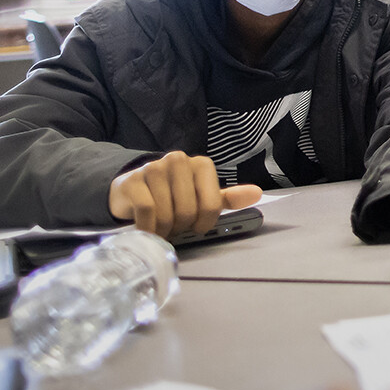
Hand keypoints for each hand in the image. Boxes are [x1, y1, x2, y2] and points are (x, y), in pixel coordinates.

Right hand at [109, 150, 261, 238]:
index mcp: (201, 164)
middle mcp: (178, 160)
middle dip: (181, 226)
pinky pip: (147, 212)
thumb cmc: (172, 196)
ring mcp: (154, 168)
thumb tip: (257, 193)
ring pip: (167, 214)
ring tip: (161, 226)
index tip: (197, 226)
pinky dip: (148, 227)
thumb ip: (228, 198)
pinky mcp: (132, 179)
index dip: (204, 223)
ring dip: (163, 229)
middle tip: (174, 226)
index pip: (212, 205)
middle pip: (188, 211)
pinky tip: (147, 227)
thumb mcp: (202, 197)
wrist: (132, 190)